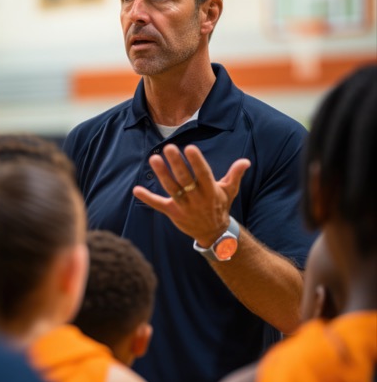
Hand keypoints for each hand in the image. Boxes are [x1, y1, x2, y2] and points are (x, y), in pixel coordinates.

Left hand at [132, 144, 249, 246]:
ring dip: (162, 174)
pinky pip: (158, 205)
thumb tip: (245, 161)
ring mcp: (184, 207)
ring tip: (153, 158)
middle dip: (177, 164)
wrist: (214, 233)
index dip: (197, 162)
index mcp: (210, 191)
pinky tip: (136, 189)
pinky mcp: (173, 213)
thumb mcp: (230, 191)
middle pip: (185, 179)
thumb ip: (235, 175)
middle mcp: (197, 199)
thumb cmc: (220, 206)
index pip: (203, 174)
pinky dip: (147, 197)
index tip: (190, 148)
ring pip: (171, 189)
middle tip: (169, 147)